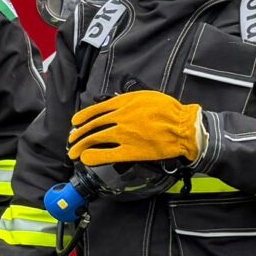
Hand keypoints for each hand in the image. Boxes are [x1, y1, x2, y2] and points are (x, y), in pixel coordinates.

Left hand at [67, 91, 200, 167]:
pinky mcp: (131, 150)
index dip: (82, 118)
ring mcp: (124, 135)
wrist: (183, 126)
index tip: (75, 122)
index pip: (95, 111)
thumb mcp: (145, 96)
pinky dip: (94, 157)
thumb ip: (126, 101)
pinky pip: (106, 155)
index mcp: (123, 103)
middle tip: (72, 140)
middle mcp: (119, 118)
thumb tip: (112, 103)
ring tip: (74, 152)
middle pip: (92, 127)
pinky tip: (86, 159)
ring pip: (95, 140)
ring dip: (81, 146)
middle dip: (78, 135)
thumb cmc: (168, 110)